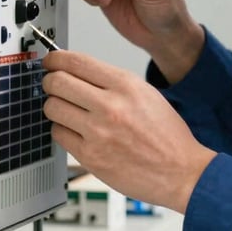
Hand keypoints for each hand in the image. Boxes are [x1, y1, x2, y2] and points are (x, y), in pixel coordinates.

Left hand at [42, 50, 216, 213]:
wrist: (181, 171)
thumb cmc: (167, 134)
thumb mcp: (145, 93)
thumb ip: (111, 81)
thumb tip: (78, 73)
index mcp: (125, 84)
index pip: (76, 61)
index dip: (55, 59)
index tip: (51, 61)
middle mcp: (110, 105)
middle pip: (57, 82)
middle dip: (50, 81)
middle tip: (52, 84)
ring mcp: (98, 132)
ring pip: (52, 108)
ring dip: (54, 106)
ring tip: (66, 109)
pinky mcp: (90, 157)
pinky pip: (58, 134)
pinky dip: (62, 130)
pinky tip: (75, 130)